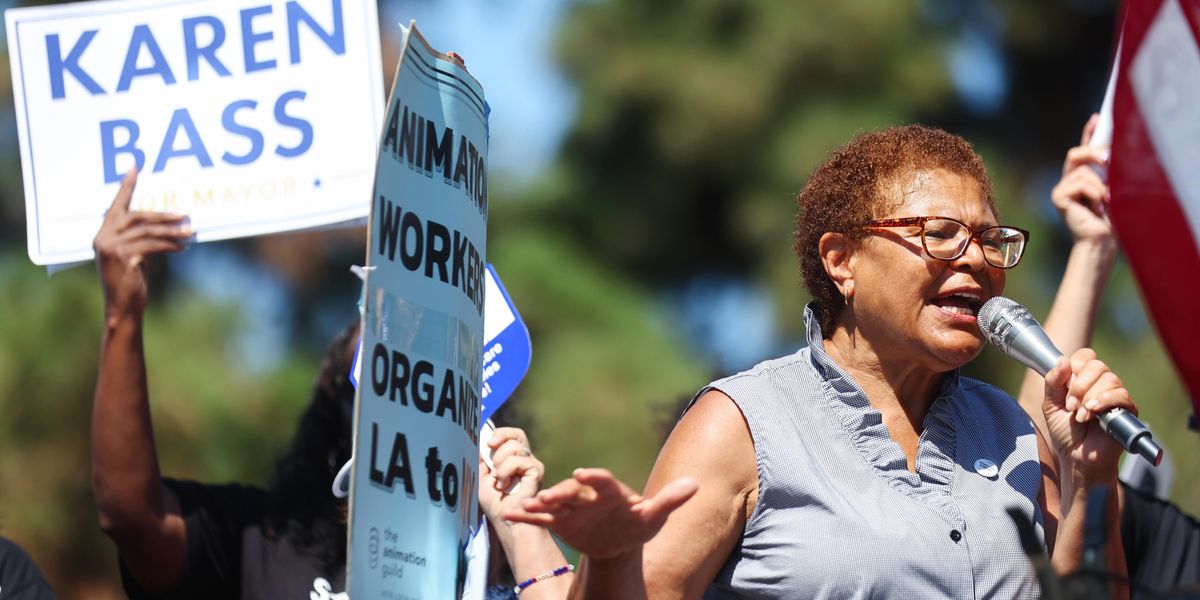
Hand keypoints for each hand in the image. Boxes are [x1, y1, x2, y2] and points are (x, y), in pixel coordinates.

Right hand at [93, 169, 190, 318]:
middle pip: (137, 215)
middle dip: (163, 214)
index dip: (126, 186)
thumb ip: (141, 239)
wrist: (122, 309)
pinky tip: (183, 247)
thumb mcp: (134, 256)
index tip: (135, 167)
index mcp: (103, 234)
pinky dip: (170, 244)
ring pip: (148, 231)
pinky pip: (152, 245)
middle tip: (185, 215)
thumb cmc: (130, 283)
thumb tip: (169, 224)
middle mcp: (103, 238)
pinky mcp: (123, 258)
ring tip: (191, 232)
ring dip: (172, 231)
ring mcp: (111, 247)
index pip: (116, 205)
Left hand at [478, 427, 542, 523]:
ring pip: (515, 447)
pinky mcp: (536, 471)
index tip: (489, 444)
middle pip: (517, 434)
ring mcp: (532, 464)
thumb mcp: (482, 477)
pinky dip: (506, 471)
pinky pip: (518, 460)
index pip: (512, 435)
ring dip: (500, 464)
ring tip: (499, 481)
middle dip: (500, 445)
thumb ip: (482, 459)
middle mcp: (525, 459)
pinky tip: (505, 485)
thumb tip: (479, 441)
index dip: (501, 433)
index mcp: (514, 459)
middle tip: (492, 464)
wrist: (506, 519)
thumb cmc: (496, 504)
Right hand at [503, 468, 697, 559]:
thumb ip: (670, 500)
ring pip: (553, 502)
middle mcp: (588, 495)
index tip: (583, 473)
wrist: (619, 541)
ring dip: (540, 502)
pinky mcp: (559, 521)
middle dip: (561, 492)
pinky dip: (527, 516)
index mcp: (611, 490)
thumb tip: (696, 484)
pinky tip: (512, 515)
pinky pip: (541, 518)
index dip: (594, 476)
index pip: (602, 480)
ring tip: (527, 505)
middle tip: (549, 495)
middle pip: (573, 492)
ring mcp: (571, 507)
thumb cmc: (638, 525)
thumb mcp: (655, 516)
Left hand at [1042, 348, 1136, 474]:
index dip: (1074, 366)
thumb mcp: (1051, 405)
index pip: (1085, 356)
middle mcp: (1101, 384)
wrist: (1077, 457)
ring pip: (1109, 379)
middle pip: (1097, 365)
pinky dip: (1104, 401)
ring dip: (1089, 397)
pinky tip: (1092, 413)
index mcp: (1083, 379)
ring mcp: (1116, 396)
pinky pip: (1121, 395)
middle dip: (1079, 385)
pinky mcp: (1128, 410)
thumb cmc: (1066, 433)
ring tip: (1080, 416)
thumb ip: (1053, 382)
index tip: (1065, 387)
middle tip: (1070, 406)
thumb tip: (1062, 360)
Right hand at [1051, 115, 1113, 246]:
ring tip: (1106, 202)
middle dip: (1094, 153)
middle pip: (1076, 153)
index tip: (1097, 118)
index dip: (1089, 133)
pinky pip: (1080, 182)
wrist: (1101, 241)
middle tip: (1109, 160)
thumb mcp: (1113, 189)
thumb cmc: (1111, 219)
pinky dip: (1094, 193)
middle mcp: (1069, 180)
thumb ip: (1109, 171)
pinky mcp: (1058, 196)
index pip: (1084, 150)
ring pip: (1083, 171)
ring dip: (1100, 185)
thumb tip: (1110, 152)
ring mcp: (1061, 188)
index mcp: (1083, 178)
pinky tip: (1097, 207)